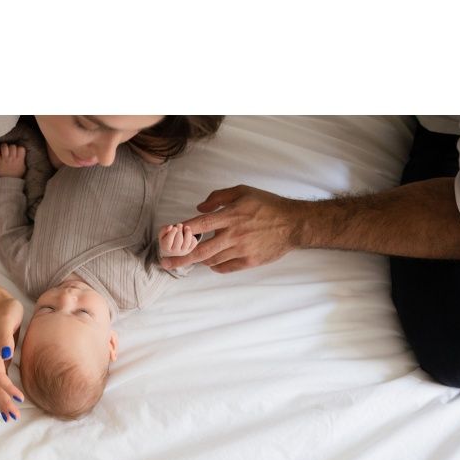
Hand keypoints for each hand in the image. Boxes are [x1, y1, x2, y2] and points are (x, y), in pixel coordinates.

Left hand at [0, 143, 26, 178]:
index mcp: (19, 160)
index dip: (20, 148)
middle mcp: (12, 158)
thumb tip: (21, 153)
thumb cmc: (17, 175)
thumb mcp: (23, 167)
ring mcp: (4, 159)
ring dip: (4, 147)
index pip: (21, 148)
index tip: (18, 151)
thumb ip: (22, 159)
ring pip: (4, 147)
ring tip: (4, 149)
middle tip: (11, 151)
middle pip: (12, 146)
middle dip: (12, 147)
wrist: (8, 183)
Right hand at [0, 294, 24, 420]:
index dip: (9, 389)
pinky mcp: (0, 359)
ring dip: (2, 401)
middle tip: (13, 418)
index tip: (20, 399)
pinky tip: (8, 400)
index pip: (0, 377)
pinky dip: (3, 392)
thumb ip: (5, 337)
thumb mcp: (8, 318)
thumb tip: (7, 354)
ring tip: (10, 416)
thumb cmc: (6, 310)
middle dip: (3, 402)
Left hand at [158, 185, 306, 272]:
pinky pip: (225, 268)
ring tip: (192, 258)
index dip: (181, 231)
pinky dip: (215, 266)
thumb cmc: (268, 205)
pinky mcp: (249, 262)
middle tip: (166, 263)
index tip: (167, 236)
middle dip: (180, 259)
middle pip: (200, 251)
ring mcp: (241, 250)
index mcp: (230, 216)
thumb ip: (218, 196)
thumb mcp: (243, 191)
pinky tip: (212, 262)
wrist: (293, 224)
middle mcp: (233, 235)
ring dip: (199, 260)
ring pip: (211, 261)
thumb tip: (199, 207)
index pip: (199, 225)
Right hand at [158, 222, 198, 257]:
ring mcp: (183, 251)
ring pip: (187, 242)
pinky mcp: (190, 249)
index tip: (174, 227)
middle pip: (179, 240)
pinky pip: (193, 242)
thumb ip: (164, 230)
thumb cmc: (166, 239)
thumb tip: (170, 226)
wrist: (172, 248)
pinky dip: (192, 237)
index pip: (168, 241)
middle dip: (180, 230)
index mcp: (166, 248)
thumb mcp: (162, 234)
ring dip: (188, 232)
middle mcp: (175, 251)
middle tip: (179, 224)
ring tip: (186, 227)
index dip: (172, 233)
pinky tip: (188, 234)